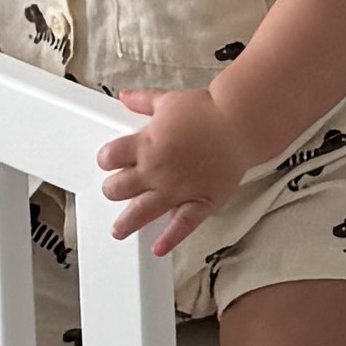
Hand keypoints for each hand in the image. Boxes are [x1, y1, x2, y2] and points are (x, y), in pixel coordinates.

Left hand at [100, 78, 242, 256]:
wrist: (238, 122)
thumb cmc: (207, 111)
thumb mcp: (168, 100)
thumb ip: (143, 101)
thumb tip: (125, 97)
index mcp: (146, 144)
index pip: (110, 157)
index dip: (106, 159)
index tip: (109, 162)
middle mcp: (156, 170)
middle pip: (119, 188)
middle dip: (113, 190)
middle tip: (115, 191)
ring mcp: (176, 189)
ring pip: (142, 212)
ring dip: (127, 223)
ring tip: (119, 230)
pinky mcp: (200, 201)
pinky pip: (182, 226)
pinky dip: (170, 240)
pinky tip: (159, 248)